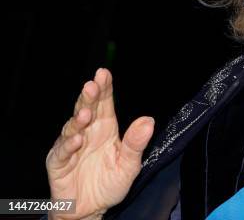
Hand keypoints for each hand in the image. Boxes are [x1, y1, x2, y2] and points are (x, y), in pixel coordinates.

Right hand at [46, 68, 154, 219]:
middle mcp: (87, 133)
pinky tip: (77, 140)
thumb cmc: (110, 184)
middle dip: (88, 97)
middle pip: (86, 110)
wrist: (92, 210)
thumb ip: (136, 143)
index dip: (104, 88)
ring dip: (78, 120)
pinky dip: (68, 146)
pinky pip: (62, 152)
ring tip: (86, 114)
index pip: (104, 104)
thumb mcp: (129, 165)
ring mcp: (71, 147)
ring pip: (72, 128)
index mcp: (105, 129)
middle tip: (92, 85)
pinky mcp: (58, 163)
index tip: (104, 73)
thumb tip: (149, 120)